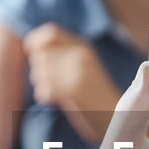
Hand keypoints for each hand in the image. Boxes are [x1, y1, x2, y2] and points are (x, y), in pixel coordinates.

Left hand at [23, 23, 119, 142]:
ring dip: (41, 84)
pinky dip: (44, 96)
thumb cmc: (96, 95)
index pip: (51, 32)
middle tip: (50, 82)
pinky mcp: (73, 90)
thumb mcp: (83, 66)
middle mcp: (80, 56)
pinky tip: (55, 100)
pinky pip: (44, 88)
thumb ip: (63, 54)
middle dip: (38, 69)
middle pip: (40, 54)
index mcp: (83, 47)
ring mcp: (77, 72)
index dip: (35, 40)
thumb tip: (32, 48)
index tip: (31, 52)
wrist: (117, 116)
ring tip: (56, 93)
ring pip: (39, 72)